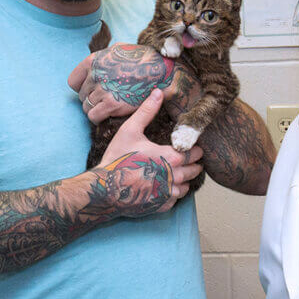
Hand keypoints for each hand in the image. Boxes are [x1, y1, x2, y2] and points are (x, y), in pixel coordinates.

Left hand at [68, 44, 186, 123]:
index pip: (73, 81)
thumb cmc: (141, 59)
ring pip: (86, 107)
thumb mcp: (118, 49)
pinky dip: (99, 118)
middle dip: (92, 98)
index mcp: (94, 61)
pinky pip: (93, 116)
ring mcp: (102, 90)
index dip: (82, 87)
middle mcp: (95, 75)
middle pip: (82, 96)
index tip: (91, 90)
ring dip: (96, 109)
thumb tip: (92, 65)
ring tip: (108, 107)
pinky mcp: (111, 105)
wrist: (160, 71)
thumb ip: (102, 57)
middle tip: (106, 98)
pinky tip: (108, 115)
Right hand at [94, 89, 202, 215]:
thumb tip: (158, 92)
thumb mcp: (130, 130)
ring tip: (180, 172)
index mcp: (169, 157)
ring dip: (185, 179)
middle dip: (194, 164)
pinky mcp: (160, 206)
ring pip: (186, 187)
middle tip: (190, 158)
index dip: (195, 149)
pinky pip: (175, 200)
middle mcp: (173, 177)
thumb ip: (147, 111)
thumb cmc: (117, 158)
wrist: (104, 189)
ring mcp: (167, 194)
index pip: (193, 153)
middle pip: (194, 170)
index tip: (194, 146)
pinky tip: (167, 186)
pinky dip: (174, 193)